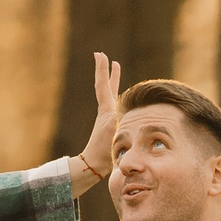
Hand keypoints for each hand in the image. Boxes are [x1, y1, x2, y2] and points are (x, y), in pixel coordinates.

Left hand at [77, 51, 119, 182]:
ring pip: (111, 93)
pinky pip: (116, 104)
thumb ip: (120, 122)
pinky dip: (120, 95)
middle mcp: (106, 111)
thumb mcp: (113, 133)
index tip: (100, 55)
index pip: (103, 85)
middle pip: (105, 86)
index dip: (102, 70)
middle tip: (102, 56)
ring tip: (115, 68)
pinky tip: (124, 95)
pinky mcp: (111, 124)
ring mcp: (108, 117)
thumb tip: (125, 111)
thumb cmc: (104, 151)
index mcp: (106, 110)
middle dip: (105, 71)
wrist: (95, 164)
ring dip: (113, 80)